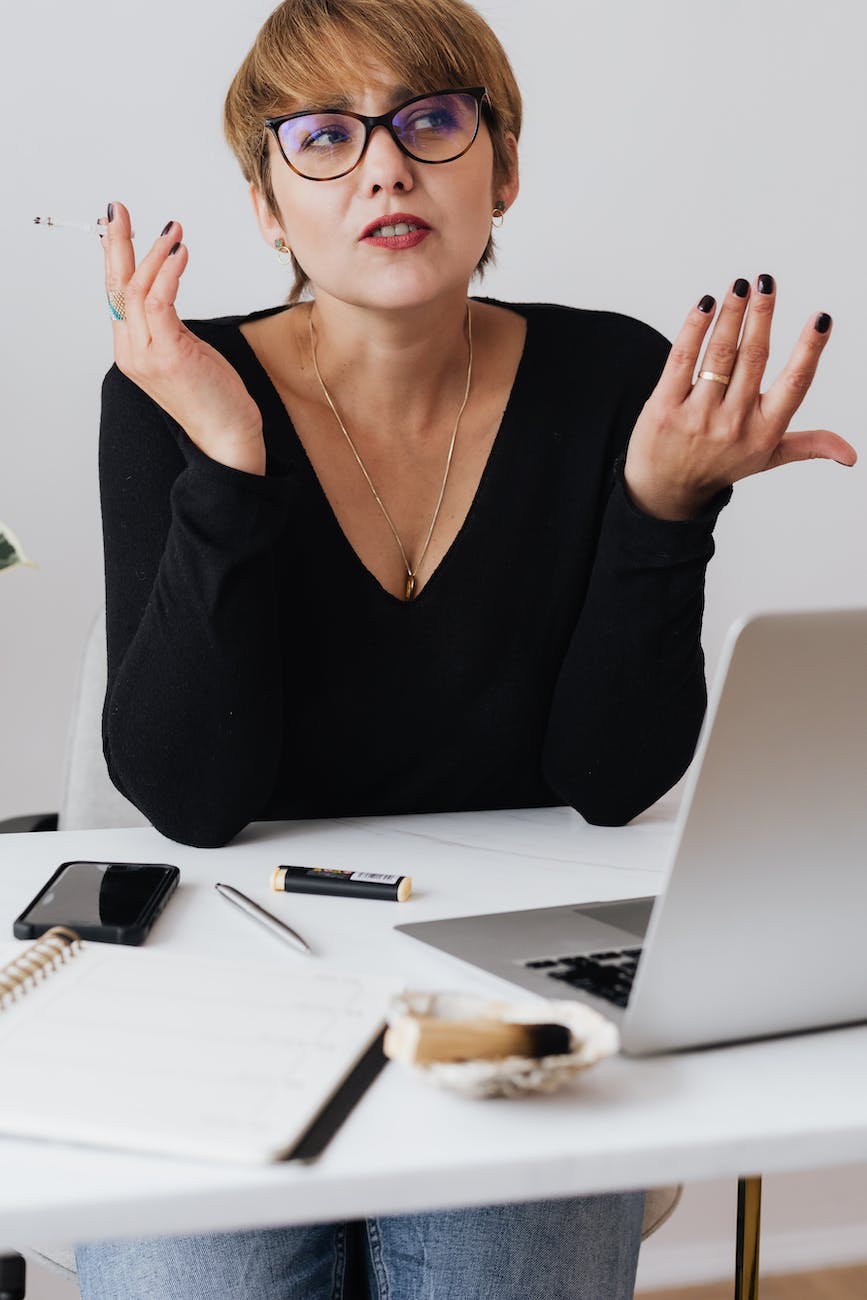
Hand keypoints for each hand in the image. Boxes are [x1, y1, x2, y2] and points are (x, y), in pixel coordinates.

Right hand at [102, 202, 265, 474]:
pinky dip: (169, 271)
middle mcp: (131, 352)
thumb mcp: (185, 354)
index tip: (118, 226)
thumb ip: (168, 327)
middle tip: (117, 209)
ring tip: (171, 229)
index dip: (114, 257)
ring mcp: (147, 355)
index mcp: (131, 351)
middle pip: (116, 286)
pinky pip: (161, 301)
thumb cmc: (214, 397)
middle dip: (115, 243)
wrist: (228, 437)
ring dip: (153, 253)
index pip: (115, 295)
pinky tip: (181, 252)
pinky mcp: (170, 354)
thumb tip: (166, 290)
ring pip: (136, 290)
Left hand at [624, 275, 856, 519]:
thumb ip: (809, 446)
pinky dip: (694, 328)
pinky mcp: (665, 407)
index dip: (810, 351)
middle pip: (753, 358)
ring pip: (720, 355)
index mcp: (765, 430)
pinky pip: (682, 359)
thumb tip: (852, 456)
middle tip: (767, 282)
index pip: (795, 384)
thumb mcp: (767, 458)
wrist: (666, 490)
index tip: (822, 320)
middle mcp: (733, 423)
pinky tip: (706, 304)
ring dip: (731, 315)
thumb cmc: (721, 464)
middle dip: (762, 316)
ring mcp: (697, 416)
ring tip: (740, 286)